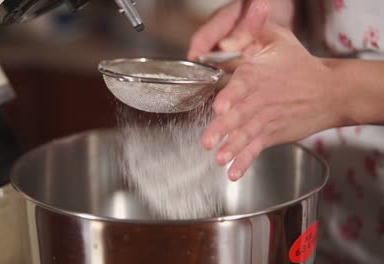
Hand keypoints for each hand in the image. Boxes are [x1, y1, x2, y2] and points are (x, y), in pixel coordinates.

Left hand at [201, 0, 342, 180]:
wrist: (330, 91)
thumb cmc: (301, 65)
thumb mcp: (281, 40)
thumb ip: (259, 28)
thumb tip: (256, 6)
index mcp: (259, 75)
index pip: (243, 85)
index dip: (231, 95)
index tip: (220, 106)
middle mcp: (261, 100)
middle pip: (239, 115)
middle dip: (222, 129)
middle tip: (208, 141)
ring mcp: (267, 120)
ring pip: (246, 135)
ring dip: (231, 148)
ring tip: (220, 158)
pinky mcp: (273, 134)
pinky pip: (256, 149)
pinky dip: (245, 161)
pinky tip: (233, 172)